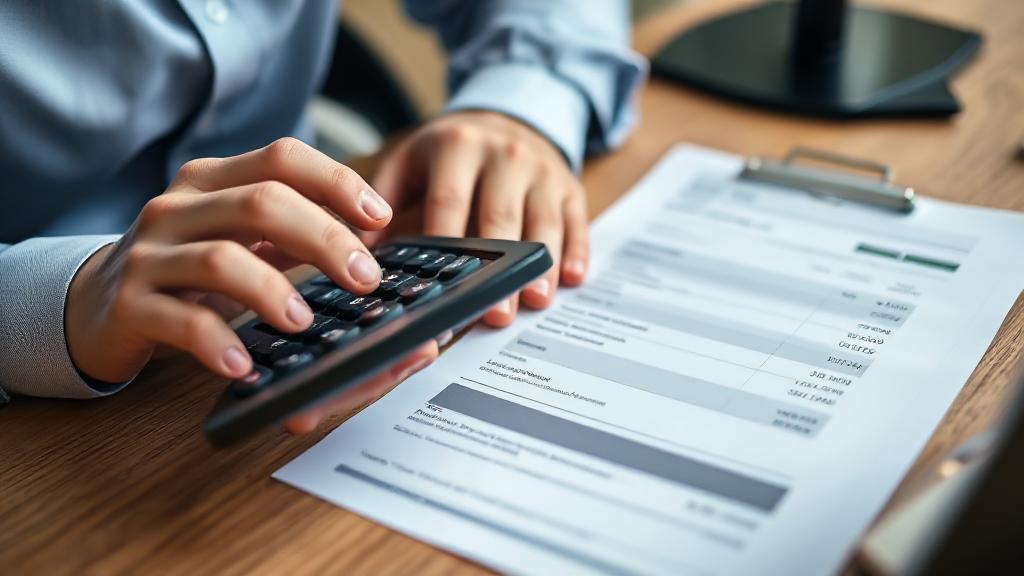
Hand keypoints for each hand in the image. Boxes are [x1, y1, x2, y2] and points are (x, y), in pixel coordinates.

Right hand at [65, 138, 436, 431]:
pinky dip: (217, 343)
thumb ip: (291, 232)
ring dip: (273, 290)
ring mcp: (150, 254)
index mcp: (213, 180)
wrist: (94, 305)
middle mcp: (179, 206)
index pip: (282, 158)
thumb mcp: (237, 238)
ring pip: (221, 259)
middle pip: (263, 203)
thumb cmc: (185, 269)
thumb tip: (368, 240)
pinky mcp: (128, 305)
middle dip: (325, 238)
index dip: (337, 182)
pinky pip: (178, 321)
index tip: (380, 217)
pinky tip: (243, 365)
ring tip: (305, 322)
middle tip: (366, 279)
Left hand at [370, 111, 588, 326]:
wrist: (510, 112)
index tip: (442, 287)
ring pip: (544, 223)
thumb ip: (382, 197)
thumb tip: (360, 248)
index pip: (449, 202)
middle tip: (496, 312)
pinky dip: (577, 250)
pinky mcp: (569, 185)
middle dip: (499, 268)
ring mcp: (542, 170)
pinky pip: (577, 220)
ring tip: (536, 301)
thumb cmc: (453, 150)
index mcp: (457, 145)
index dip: (446, 248)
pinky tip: (573, 278)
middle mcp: (504, 154)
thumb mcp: (412, 158)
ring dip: (542, 265)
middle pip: (500, 219)